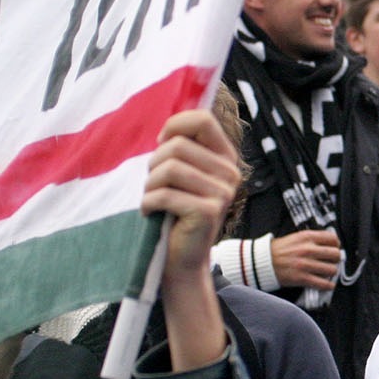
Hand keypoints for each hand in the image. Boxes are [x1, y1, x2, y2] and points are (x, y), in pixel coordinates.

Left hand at [142, 109, 240, 277]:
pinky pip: (165, 194)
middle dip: (154, 164)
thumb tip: (166, 128)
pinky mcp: (209, 212)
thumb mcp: (181, 175)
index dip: (175, 126)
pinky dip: (149, 202)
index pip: (203, 120)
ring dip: (150, 185)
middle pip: (179, 145)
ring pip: (170, 168)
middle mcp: (230, 174)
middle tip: (153, 184)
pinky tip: (150, 212)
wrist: (182, 259)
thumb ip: (181, 149)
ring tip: (152, 199)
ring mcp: (222, 193)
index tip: (161, 144)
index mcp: (225, 158)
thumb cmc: (175, 213)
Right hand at [271, 228, 341, 290]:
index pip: (332, 239)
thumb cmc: (278, 250)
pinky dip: (328, 285)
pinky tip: (327, 284)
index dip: (336, 245)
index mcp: (306, 237)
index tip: (334, 248)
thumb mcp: (295, 238)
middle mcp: (308, 250)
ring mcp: (305, 265)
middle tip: (332, 261)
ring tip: (327, 272)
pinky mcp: (302, 278)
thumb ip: (311, 239)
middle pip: (335, 254)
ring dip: (331, 272)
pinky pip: (324, 284)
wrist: (262, 262)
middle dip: (336, 259)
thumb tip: (329, 244)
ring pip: (332, 269)